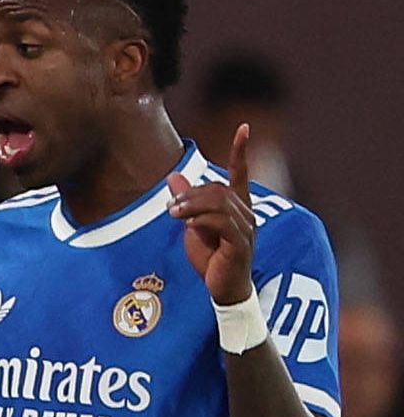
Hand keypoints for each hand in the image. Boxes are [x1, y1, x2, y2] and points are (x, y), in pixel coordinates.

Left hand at [168, 122, 258, 306]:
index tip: (244, 127)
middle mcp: (246, 214)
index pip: (241, 173)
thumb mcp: (193, 225)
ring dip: (190, 206)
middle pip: (217, 189)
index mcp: (238, 207)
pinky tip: (189, 225)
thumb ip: (187, 202)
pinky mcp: (240, 243)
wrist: (223, 288)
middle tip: (170, 208)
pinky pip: (221, 222)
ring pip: (218, 203)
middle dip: (190, 195)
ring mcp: (246, 228)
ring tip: (173, 216)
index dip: (241, 151)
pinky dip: (201, 220)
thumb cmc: (211, 258)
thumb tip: (174, 177)